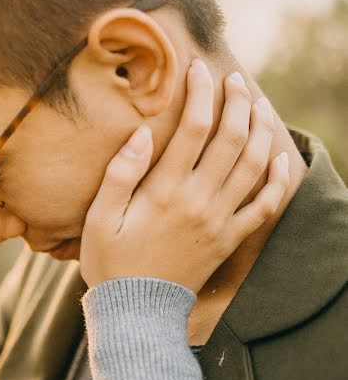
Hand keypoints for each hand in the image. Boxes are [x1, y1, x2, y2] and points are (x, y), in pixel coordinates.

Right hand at [80, 60, 289, 292]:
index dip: (200, 93)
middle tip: (235, 80)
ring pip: (254, 165)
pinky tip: (280, 157)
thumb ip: (119, 174)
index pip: (193, 129)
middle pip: (232, 139)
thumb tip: (139, 134)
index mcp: (165, 192)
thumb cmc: (110, 262)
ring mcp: (220, 221)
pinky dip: (279, 179)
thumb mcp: (98, 218)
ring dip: (260, 130)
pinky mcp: (230, 239)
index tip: (199, 68)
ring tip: (258, 105)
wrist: (136, 311)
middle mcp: (200, 201)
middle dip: (237, 102)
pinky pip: (266, 206)